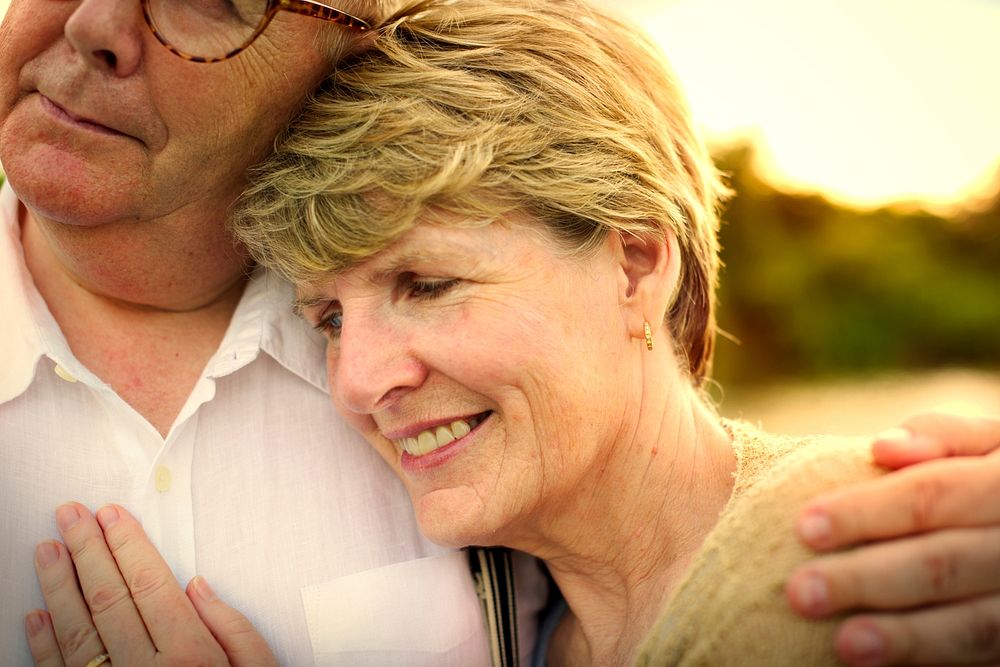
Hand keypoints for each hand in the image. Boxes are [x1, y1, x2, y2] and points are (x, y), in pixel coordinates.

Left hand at [24, 502, 276, 666]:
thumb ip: (234, 630)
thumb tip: (196, 587)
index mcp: (191, 658)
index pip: (150, 586)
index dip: (128, 546)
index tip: (111, 514)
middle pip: (108, 599)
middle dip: (86, 551)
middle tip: (70, 514)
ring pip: (75, 632)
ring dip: (56, 586)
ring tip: (45, 548)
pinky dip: (42, 644)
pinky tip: (34, 614)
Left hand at [786, 413, 999, 665]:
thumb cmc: (996, 483)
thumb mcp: (992, 446)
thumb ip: (944, 437)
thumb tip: (882, 446)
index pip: (933, 494)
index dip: (867, 511)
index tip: (804, 527)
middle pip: (944, 563)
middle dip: (868, 578)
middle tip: (801, 592)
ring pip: (977, 625)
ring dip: (908, 637)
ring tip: (845, 644)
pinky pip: (987, 655)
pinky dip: (934, 658)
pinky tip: (883, 666)